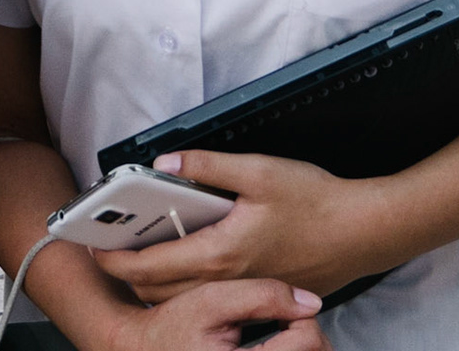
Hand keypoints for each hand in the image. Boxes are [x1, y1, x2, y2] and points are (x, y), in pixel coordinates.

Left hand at [93, 152, 385, 302]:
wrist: (364, 232)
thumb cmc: (316, 201)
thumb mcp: (259, 170)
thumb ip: (208, 165)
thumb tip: (167, 161)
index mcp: (221, 252)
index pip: (152, 267)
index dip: (116, 260)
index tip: (94, 247)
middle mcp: (228, 279)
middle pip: (161, 292)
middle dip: (130, 275)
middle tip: (112, 249)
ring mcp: (246, 290)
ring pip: (185, 298)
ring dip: (157, 281)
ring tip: (144, 250)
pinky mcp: (261, 290)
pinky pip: (211, 297)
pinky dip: (187, 284)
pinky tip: (190, 256)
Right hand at [102, 281, 327, 350]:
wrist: (148, 350)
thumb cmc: (176, 326)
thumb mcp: (212, 299)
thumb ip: (261, 296)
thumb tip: (310, 302)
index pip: (306, 343)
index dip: (301, 317)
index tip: (285, 307)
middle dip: (306, 335)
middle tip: (285, 320)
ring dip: (302, 347)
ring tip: (281, 334)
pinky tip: (277, 349)